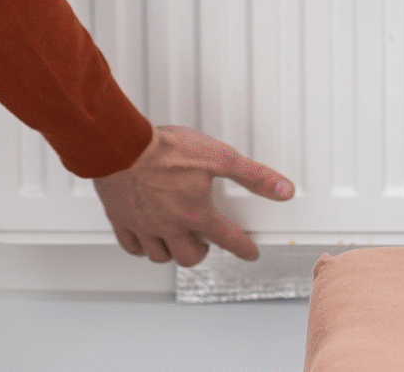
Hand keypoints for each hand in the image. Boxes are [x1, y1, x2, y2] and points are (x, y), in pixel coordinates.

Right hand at [94, 124, 293, 265]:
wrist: (121, 146)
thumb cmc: (165, 150)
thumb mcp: (219, 157)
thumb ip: (252, 175)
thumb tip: (282, 189)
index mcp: (196, 214)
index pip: (228, 239)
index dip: (243, 248)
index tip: (249, 252)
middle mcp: (170, 226)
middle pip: (190, 257)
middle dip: (202, 253)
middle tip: (206, 243)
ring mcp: (144, 226)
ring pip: (160, 256)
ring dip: (172, 253)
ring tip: (177, 242)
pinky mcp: (122, 219)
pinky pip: (132, 246)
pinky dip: (141, 248)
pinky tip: (145, 240)